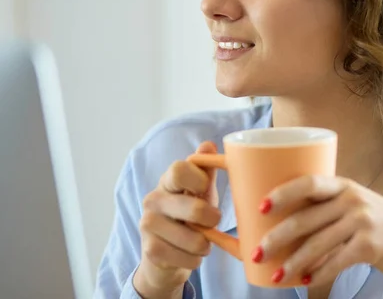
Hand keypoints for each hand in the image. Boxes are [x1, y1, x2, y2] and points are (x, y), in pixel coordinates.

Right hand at [133, 142, 221, 298]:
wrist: (164, 257)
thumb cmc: (188, 217)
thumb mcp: (200, 193)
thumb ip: (205, 171)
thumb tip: (208, 145)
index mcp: (167, 181)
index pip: (179, 169)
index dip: (200, 180)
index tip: (205, 190)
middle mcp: (153, 199)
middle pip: (193, 208)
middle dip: (211, 219)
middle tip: (213, 222)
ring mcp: (147, 224)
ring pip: (193, 238)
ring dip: (205, 244)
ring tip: (202, 242)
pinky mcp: (150, 250)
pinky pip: (186, 257)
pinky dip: (195, 259)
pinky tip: (190, 255)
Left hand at [255, 176, 382, 294]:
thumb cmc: (377, 223)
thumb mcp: (355, 206)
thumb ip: (327, 208)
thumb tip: (284, 224)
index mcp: (343, 185)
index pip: (308, 182)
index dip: (283, 193)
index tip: (260, 206)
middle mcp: (352, 199)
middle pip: (306, 218)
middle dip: (277, 237)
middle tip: (258, 251)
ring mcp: (362, 222)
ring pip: (317, 244)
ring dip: (293, 263)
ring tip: (277, 275)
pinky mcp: (370, 245)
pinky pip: (336, 262)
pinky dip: (318, 274)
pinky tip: (306, 281)